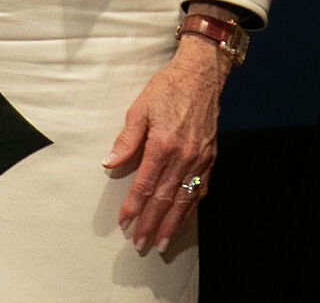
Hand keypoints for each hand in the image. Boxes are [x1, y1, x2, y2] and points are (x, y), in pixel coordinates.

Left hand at [104, 36, 227, 253]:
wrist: (200, 76)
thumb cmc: (166, 89)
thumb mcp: (139, 109)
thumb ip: (126, 140)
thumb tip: (109, 163)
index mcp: (163, 144)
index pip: (146, 184)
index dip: (134, 206)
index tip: (124, 223)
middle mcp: (184, 156)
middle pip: (165, 198)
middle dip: (151, 223)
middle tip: (139, 244)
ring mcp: (200, 160)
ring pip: (185, 200)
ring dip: (172, 224)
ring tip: (161, 243)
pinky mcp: (210, 159)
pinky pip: (200, 190)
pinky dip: (190, 209)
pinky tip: (181, 220)